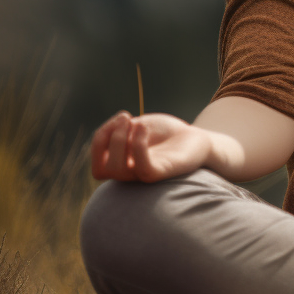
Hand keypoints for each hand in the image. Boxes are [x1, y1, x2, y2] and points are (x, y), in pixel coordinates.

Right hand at [90, 110, 212, 182]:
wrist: (196, 139)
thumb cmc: (166, 134)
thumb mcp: (137, 127)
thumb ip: (120, 132)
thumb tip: (108, 132)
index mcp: (122, 165)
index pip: (97, 164)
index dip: (99, 141)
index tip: (118, 119)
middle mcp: (130, 175)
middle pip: (103, 168)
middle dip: (109, 139)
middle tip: (126, 117)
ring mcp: (144, 175)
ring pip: (118, 170)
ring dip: (120, 141)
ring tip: (137, 122)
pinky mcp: (162, 173)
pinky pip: (143, 168)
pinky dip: (138, 146)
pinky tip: (144, 127)